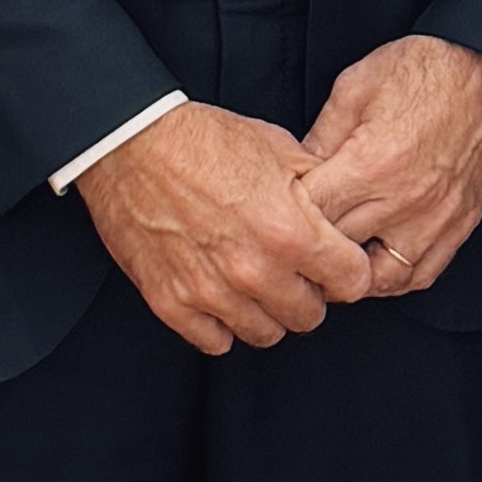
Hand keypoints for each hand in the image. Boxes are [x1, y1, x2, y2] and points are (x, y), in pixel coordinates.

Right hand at [74, 102, 373, 353]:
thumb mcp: (277, 146)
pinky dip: (220, 323)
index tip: (331, 259)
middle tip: (289, 268)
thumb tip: (343, 213)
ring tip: (252, 280)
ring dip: (265, 310)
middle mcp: (254, 270)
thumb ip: (318, 187)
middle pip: (310, 316)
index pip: (352, 283)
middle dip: (307, 292)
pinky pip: (215, 342)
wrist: (128, 141)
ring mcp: (211, 292)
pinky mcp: (171, 302)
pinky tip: (219, 293)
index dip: (344, 268)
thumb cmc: (202, 139)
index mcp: (290, 231)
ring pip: (265, 333)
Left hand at [297, 36, 481, 299]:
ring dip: (354, 273)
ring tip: (336, 255)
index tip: (279, 208)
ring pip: (381, 279)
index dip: (287, 215)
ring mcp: (436, 220)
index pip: (311, 216)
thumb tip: (296, 171)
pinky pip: (422, 274)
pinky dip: (395, 276)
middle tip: (297, 236)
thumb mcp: (354, 88)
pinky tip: (377, 258)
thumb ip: (321, 136)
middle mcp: (404, 203)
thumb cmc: (425, 70)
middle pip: (340, 252)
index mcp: (371, 166)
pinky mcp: (459, 225)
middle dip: (313, 247)